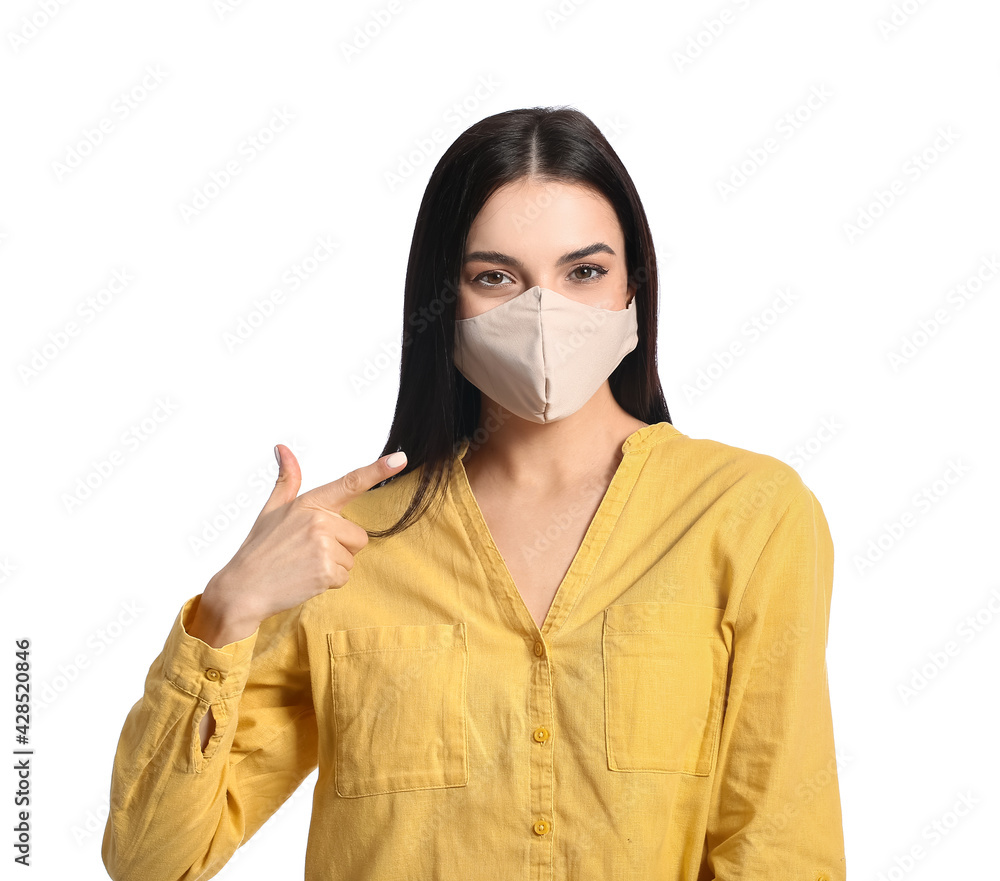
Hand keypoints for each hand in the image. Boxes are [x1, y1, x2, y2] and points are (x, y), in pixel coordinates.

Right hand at [203, 443, 407, 627]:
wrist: (243, 589)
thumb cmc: (259, 549)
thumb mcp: (272, 509)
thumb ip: (287, 479)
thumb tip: (283, 448)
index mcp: (310, 503)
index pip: (349, 483)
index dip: (377, 470)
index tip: (399, 459)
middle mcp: (319, 520)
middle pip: (358, 535)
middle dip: (340, 547)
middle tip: (308, 552)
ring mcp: (323, 545)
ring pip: (352, 557)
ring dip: (334, 565)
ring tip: (304, 565)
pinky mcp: (326, 570)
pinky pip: (345, 576)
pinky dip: (329, 581)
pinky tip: (306, 578)